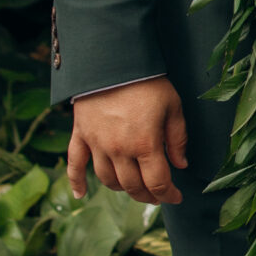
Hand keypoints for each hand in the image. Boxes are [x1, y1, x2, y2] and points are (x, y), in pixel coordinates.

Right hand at [69, 77, 187, 204]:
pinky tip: (80, 195)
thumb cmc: (147, 81)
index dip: (169, 195)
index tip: (177, 197)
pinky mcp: (80, 135)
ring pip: (108, 180)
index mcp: (145, 144)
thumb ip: (178, 139)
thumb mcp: (173, 106)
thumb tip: (181, 165)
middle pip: (133, 186)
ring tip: (134, 187)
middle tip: (158, 195)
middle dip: (148, 195)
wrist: (113, 59)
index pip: (158, 182)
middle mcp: (119, 150)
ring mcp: (97, 144)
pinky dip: (75, 182)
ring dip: (122, 189)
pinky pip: (74, 164)